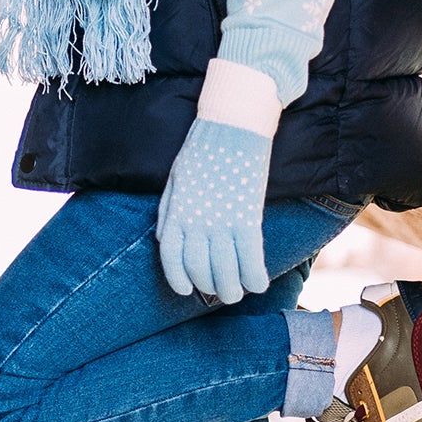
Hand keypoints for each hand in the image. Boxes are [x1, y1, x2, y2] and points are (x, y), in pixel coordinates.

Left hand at [156, 118, 272, 303]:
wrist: (231, 128)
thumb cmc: (202, 154)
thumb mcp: (175, 182)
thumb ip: (168, 212)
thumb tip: (163, 239)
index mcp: (176, 213)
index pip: (171, 257)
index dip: (177, 279)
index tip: (185, 290)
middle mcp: (197, 222)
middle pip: (199, 270)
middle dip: (209, 287)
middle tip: (219, 291)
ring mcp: (222, 222)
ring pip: (225, 271)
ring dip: (232, 290)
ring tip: (237, 293)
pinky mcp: (248, 218)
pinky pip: (251, 259)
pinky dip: (255, 277)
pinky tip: (258, 284)